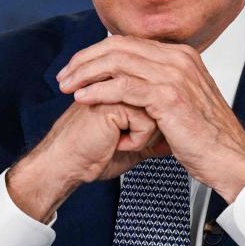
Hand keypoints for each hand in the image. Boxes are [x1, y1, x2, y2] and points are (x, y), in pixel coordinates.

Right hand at [7, 99, 168, 222]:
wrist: (68, 164)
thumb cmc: (94, 154)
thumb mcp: (133, 143)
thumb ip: (155, 134)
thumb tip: (176, 138)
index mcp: (126, 86)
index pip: (162, 99)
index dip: (153, 126)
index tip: (130, 138)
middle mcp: (123, 82)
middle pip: (164, 104)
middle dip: (150, 132)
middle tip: (123, 140)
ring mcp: (118, 86)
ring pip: (158, 111)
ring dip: (143, 136)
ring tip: (119, 140)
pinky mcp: (115, 99)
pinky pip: (148, 121)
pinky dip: (136, 140)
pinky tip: (114, 141)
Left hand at [57, 36, 244, 202]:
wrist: (229, 158)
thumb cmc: (205, 138)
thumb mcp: (182, 103)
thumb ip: (158, 88)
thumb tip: (130, 86)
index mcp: (181, 56)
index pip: (128, 42)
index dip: (97, 53)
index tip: (77, 68)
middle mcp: (178, 59)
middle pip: (119, 47)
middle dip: (85, 60)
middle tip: (64, 76)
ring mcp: (175, 75)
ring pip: (118, 62)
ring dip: (86, 74)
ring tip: (67, 86)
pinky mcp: (169, 96)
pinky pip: (124, 86)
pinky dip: (99, 91)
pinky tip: (83, 98)